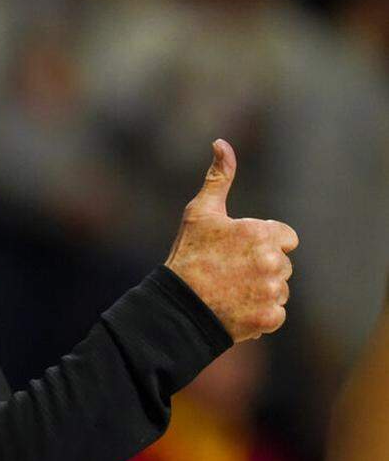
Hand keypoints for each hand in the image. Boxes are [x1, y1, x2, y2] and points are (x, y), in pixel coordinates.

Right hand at [164, 139, 297, 341]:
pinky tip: (235, 308)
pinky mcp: (270, 317)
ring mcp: (272, 292)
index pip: (285, 238)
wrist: (176, 306)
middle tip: (228, 274)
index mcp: (261, 233)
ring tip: (230, 292)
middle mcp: (272, 262)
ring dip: (260, 291)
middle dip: (261, 268)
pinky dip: (259, 313)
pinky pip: (276, 313)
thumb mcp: (200, 213)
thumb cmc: (188, 256)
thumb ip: (219, 177)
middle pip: (282, 264)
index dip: (263, 243)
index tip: (238, 251)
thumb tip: (221, 142)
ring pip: (279, 289)